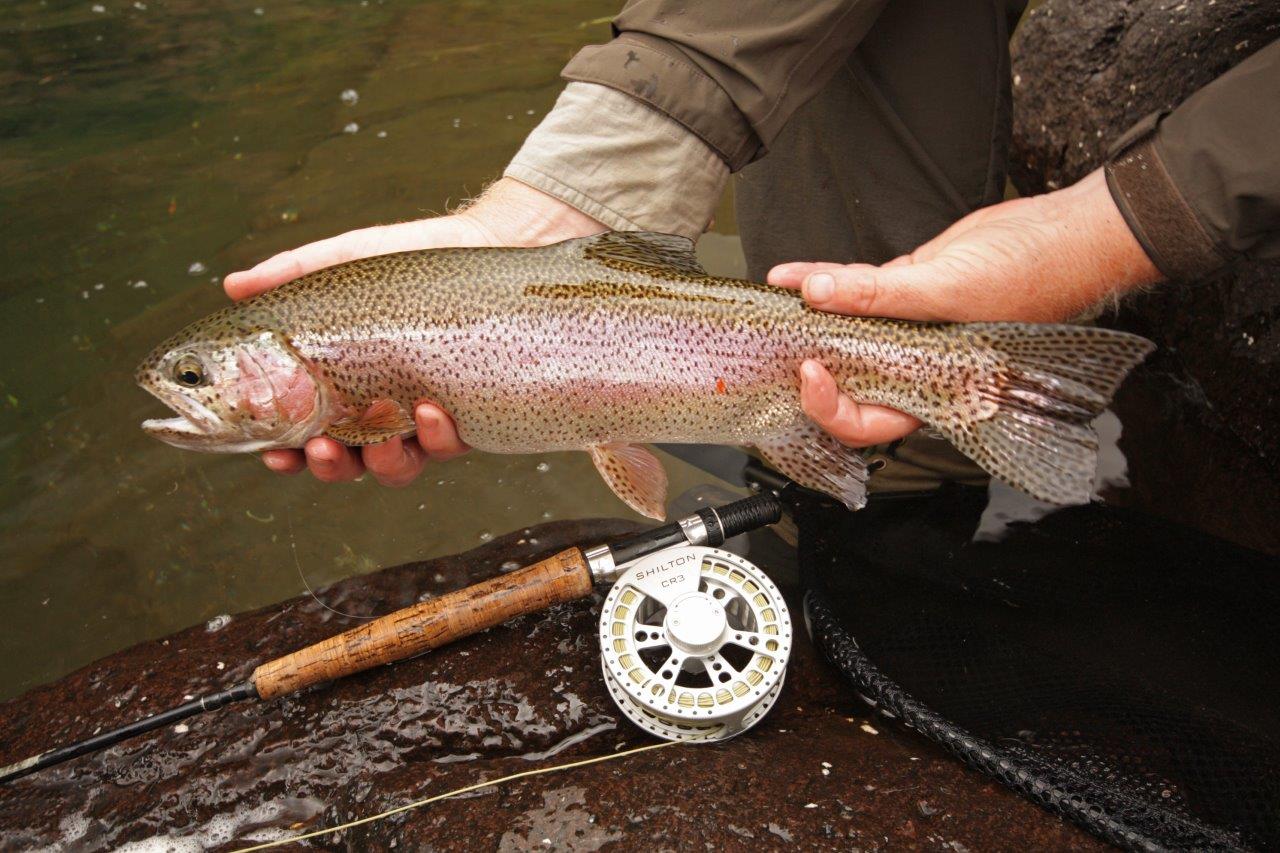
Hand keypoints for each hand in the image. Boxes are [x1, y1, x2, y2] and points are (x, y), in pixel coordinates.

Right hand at [225, 178, 605, 484]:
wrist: (491, 242)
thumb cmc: (412, 259)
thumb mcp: (346, 262)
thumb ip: (292, 275)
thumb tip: (234, 284)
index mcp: (346, 387)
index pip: (308, 433)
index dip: (288, 455)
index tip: (274, 454)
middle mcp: (385, 410)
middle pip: (350, 463)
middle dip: (331, 467)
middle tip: (323, 450)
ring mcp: (428, 415)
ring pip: (401, 465)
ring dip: (385, 462)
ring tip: (382, 438)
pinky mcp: (473, 411)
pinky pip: (453, 444)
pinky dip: (439, 436)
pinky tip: (432, 412)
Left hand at [768, 167, 1162, 447]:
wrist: (1063, 234)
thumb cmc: (1030, 277)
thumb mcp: (946, 289)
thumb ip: (878, 296)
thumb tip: (819, 293)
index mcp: (931, 391)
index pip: (868, 421)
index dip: (830, 407)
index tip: (807, 371)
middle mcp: (914, 367)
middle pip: (848, 384)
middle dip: (808, 368)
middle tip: (774, 348)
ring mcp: (909, 329)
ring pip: (846, 334)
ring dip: (810, 318)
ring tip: (777, 299)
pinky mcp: (908, 291)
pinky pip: (858, 294)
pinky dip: (828, 283)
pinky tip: (798, 275)